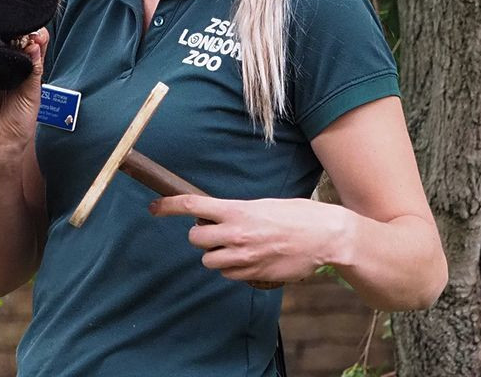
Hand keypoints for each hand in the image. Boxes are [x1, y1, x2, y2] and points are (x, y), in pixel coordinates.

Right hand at [0, 28, 48, 158]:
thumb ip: (34, 70)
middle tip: (18, 35)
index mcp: (25, 65)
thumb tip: (35, 44)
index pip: (29, 42)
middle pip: (9, 38)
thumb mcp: (33, 95)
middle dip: (13, 32)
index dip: (32, 34)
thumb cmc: (19, 120)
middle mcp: (6, 62)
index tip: (36, 34)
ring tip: (1, 39)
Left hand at [149, 195, 352, 284]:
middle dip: (201, 235)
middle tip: (216, 231)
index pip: (192, 205)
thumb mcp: (261, 205)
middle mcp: (235, 234)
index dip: (168, 206)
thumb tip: (215, 216)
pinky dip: (231, 269)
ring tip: (236, 247)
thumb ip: (235, 212)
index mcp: (236, 211)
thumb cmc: (296, 216)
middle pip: (195, 238)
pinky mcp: (253, 274)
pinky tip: (249, 259)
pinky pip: (227, 275)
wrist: (326, 236)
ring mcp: (244, 256)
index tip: (155, 207)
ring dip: (215, 254)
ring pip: (208, 260)